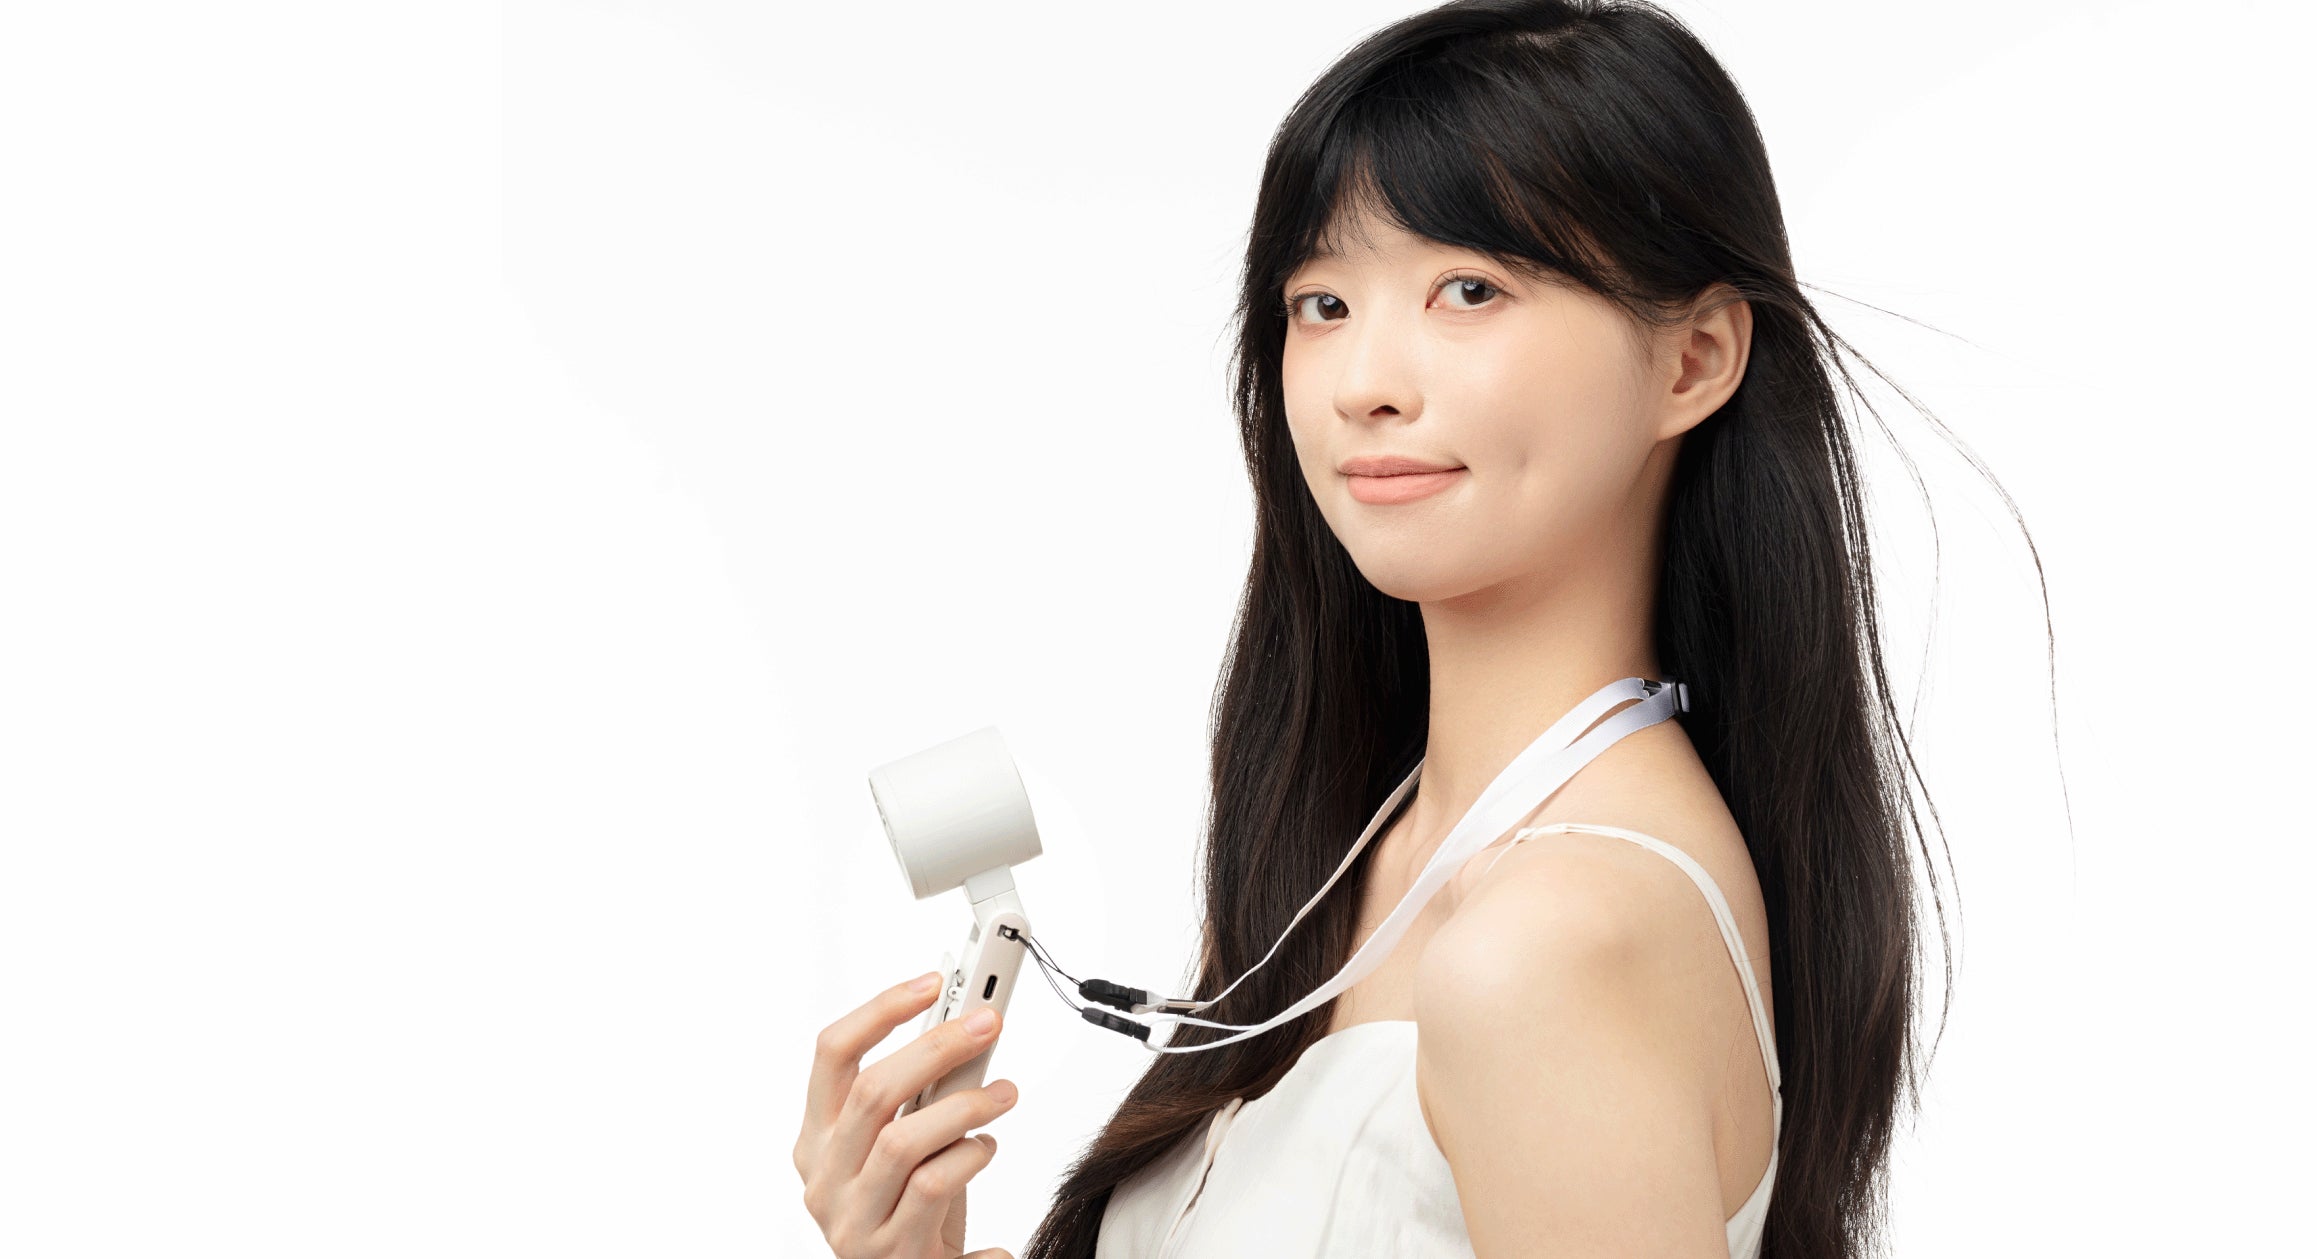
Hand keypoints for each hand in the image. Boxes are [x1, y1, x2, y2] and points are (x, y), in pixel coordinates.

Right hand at [795, 973, 1019, 1258]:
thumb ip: (916, 1097)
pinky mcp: (891, 1254)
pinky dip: (971, 1160)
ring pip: (903, 1141)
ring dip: (966, 1106)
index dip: (880, 1011)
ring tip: (1005, 1095)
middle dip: (937, 1047)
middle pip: (872, 1092)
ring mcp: (852, 1220)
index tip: (931, 982)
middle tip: (987, 1025)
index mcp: (816, 1139)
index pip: (831, 1054)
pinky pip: (934, 1189)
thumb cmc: (909, 1209)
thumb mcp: (901, 1147)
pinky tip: (988, 1149)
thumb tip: (964, 1025)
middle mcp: (823, 1179)